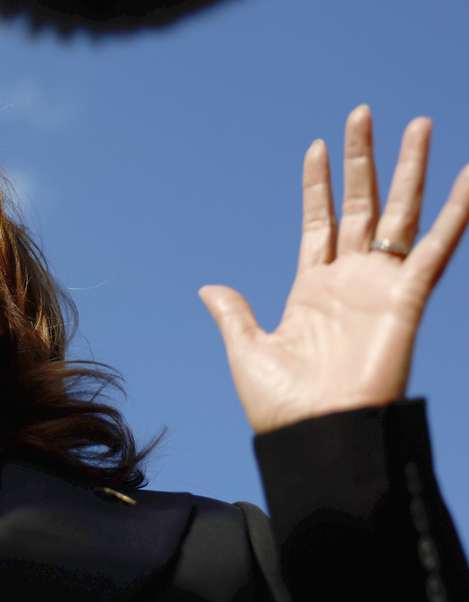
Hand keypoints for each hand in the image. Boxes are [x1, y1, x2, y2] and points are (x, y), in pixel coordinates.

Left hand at [199, 106, 468, 433]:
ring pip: (399, 214)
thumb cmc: (282, 406)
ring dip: (410, 170)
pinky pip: (436, 248)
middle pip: (360, 206)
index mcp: (311, 290)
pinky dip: (456, 213)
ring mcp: (380, 287)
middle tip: (362, 114)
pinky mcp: (407, 299)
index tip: (317, 146)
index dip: (318, 186)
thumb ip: (234, 313)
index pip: (319, 223)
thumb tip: (208, 288)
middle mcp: (349, 281)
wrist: (315, 436)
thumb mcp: (247, 350)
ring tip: (417, 123)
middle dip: (363, 161)